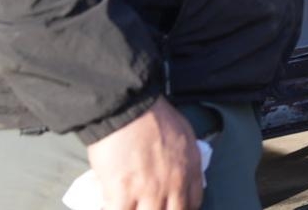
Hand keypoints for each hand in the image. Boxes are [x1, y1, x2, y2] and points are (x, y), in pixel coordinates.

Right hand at [86, 96, 203, 209]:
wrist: (128, 108)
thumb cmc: (154, 116)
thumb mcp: (184, 136)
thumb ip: (184, 159)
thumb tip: (178, 172)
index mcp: (189, 169)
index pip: (193, 203)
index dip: (182, 209)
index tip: (172, 207)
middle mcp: (173, 184)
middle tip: (149, 205)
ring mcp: (148, 191)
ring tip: (132, 204)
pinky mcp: (122, 193)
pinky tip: (114, 205)